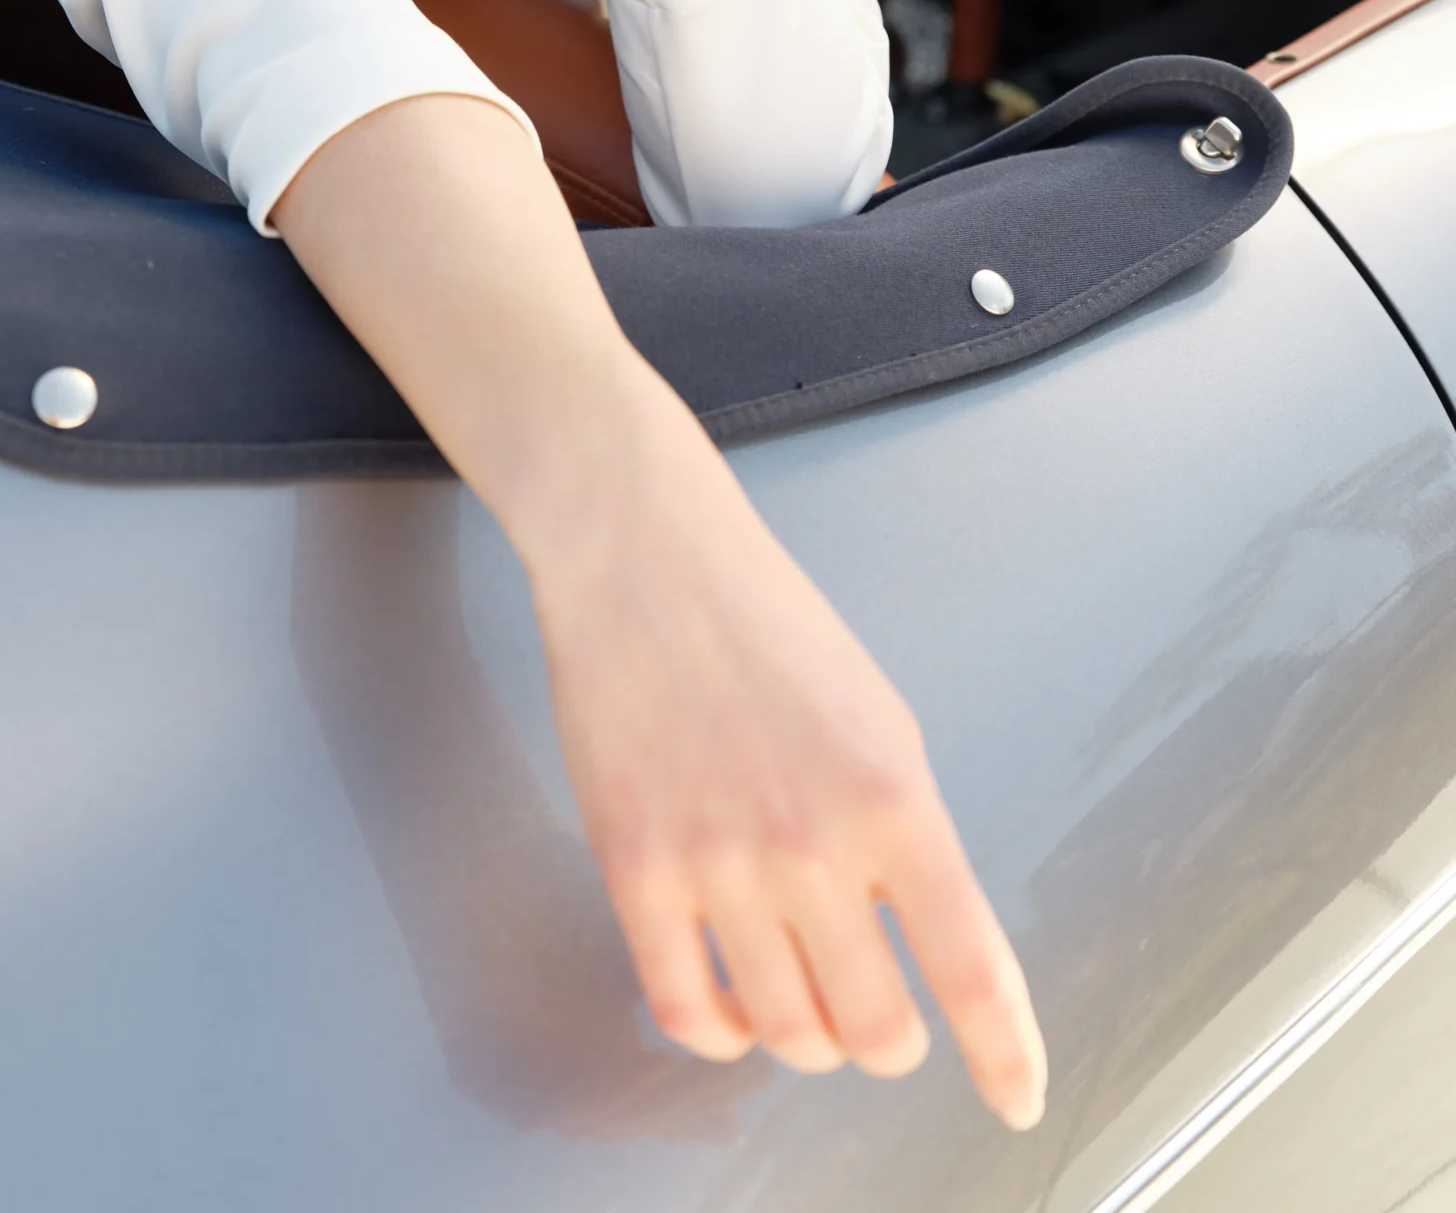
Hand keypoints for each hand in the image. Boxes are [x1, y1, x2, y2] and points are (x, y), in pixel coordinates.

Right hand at [526, 436, 1048, 1127]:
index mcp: (892, 796)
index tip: (1018, 1097)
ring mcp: (717, 859)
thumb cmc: (763, 619)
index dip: (1006, 1054)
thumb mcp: (880, 722)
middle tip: (887, 1024)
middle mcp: (810, 841)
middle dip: (890, 1042)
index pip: (971, 968)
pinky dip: (718, 1033)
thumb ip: (912, 837)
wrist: (644, 556)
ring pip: (785, 1032)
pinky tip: (731, 1008)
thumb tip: (939, 943)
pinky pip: (685, 1007)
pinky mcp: (635, 864)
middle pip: (876, 1029)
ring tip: (805, 998)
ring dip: (808, 1037)